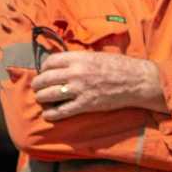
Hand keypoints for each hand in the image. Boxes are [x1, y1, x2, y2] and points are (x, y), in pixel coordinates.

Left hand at [30, 51, 164, 120]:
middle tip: (37, 87)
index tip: (44, 72)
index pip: (50, 61)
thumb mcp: (94, 56)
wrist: (135, 80)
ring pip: (49, 94)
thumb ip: (77, 59)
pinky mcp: (85, 105)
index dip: (44, 67)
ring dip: (41, 97)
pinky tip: (48, 115)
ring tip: (41, 99)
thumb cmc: (117, 66)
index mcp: (77, 58)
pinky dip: (52, 114)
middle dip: (38, 84)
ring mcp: (79, 89)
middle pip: (45, 78)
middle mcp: (75, 72)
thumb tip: (64, 63)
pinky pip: (62, 111)